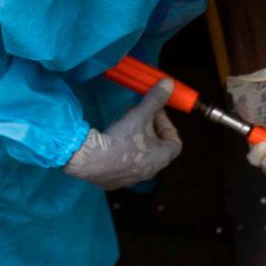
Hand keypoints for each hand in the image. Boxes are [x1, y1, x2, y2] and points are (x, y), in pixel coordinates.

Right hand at [63, 79, 183, 189]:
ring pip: (140, 156)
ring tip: (123, 125)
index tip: (156, 113)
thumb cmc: (121, 138)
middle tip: (139, 115)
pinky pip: (122, 165)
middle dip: (150, 129)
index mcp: (161, 158)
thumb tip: (169, 83)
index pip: (175, 142)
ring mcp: (131, 179)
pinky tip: (110, 141)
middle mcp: (150, 172)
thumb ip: (155, 99)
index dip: (167, 124)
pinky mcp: (114, 182)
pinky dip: (121, 152)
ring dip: (136, 140)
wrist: (90, 159)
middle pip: (157, 148)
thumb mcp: (140, 114)